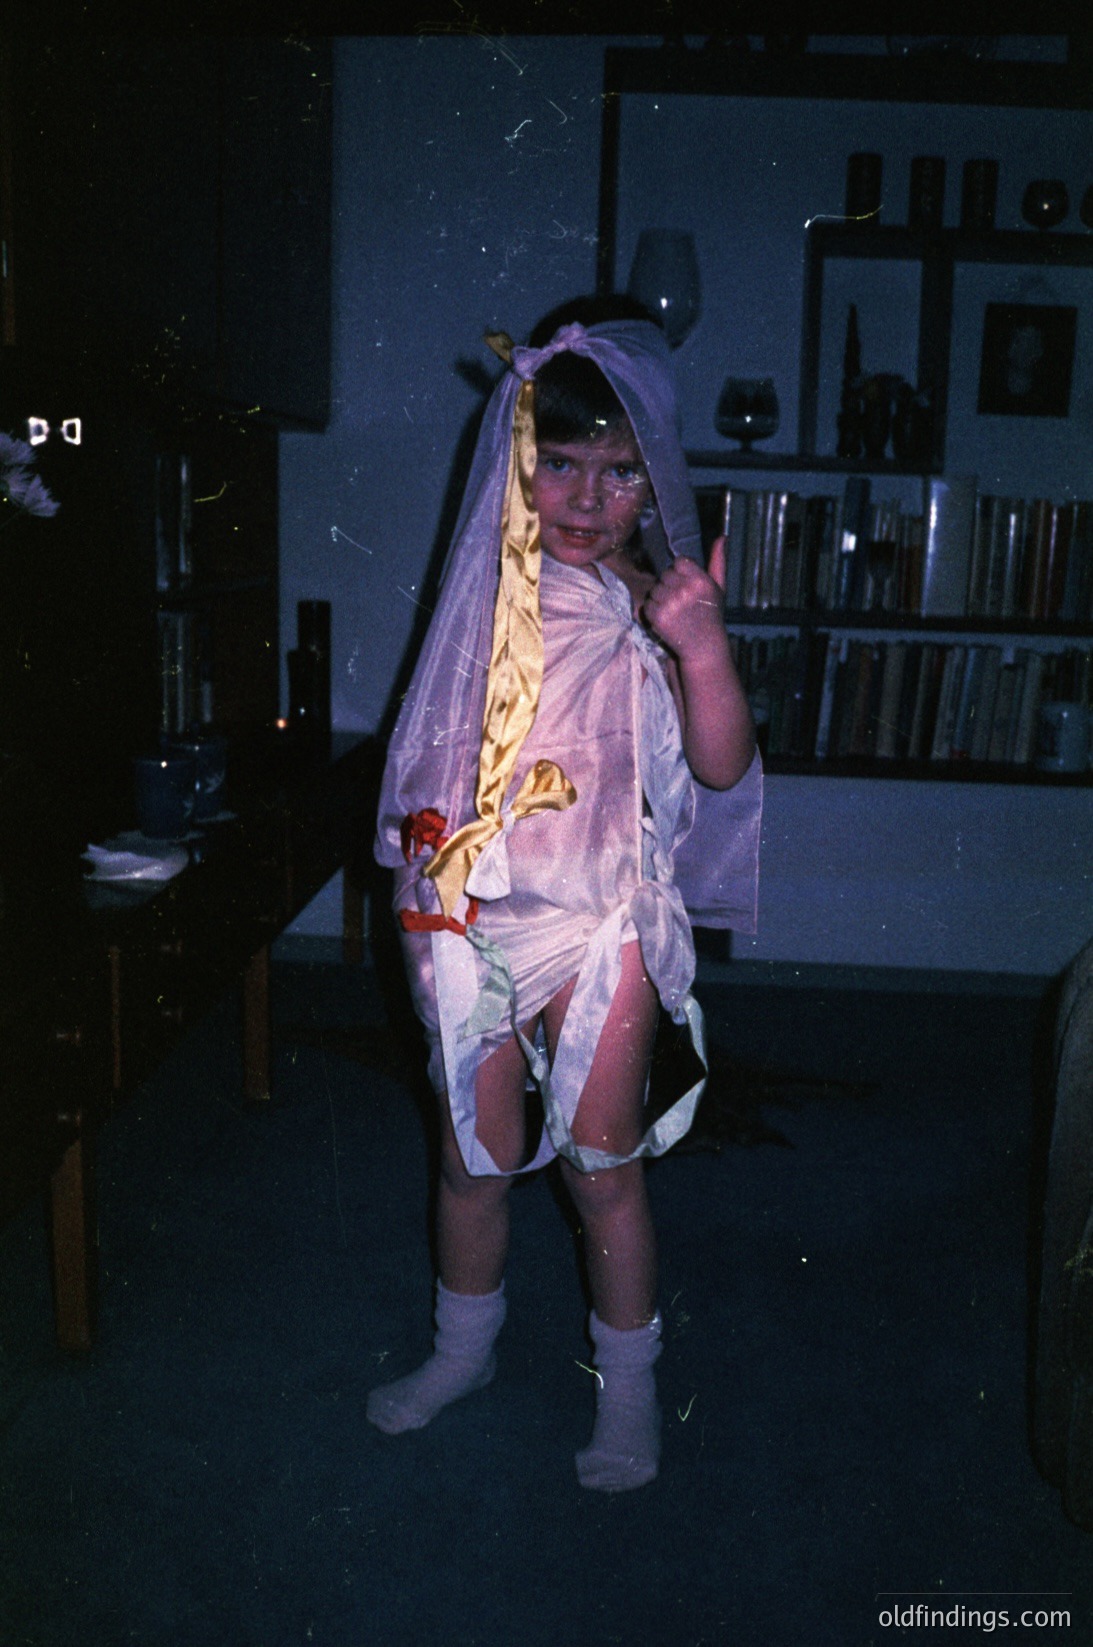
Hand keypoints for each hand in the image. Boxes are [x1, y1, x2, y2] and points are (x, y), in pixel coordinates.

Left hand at [641, 537, 727, 663]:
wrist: (703, 647)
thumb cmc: (711, 615)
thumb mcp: (719, 587)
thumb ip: (718, 561)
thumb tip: (722, 537)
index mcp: (700, 580)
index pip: (679, 562)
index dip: (681, 573)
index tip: (688, 587)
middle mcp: (685, 590)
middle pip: (665, 574)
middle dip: (671, 586)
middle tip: (681, 602)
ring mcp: (670, 604)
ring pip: (655, 589)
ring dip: (661, 598)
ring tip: (675, 611)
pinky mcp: (658, 617)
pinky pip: (647, 604)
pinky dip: (653, 611)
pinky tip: (667, 619)